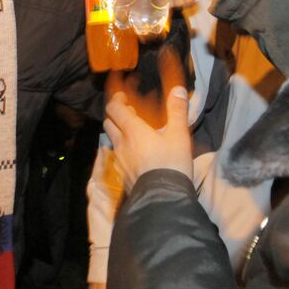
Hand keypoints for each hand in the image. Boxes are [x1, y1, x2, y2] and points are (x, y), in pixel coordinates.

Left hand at [101, 52, 191, 190]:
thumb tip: (178, 90)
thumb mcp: (179, 135)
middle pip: (109, 123)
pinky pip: (118, 156)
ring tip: (133, 132)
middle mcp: (121, 143)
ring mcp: (120, 160)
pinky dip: (124, 148)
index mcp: (132, 130)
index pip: (114, 109)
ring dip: (119, 131)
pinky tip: (137, 154)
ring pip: (113, 140)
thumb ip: (177, 111)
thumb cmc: (171, 163)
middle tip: (128, 111)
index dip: (116, 100)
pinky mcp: (123, 175)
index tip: (122, 96)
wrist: (162, 198)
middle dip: (116, 114)